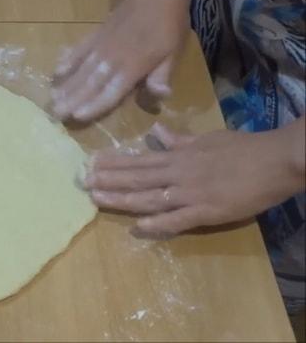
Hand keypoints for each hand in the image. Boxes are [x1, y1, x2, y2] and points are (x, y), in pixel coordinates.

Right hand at [51, 0, 189, 121]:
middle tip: (55, 114)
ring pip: (81, 70)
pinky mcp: (96, 35)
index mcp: (133, 66)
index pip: (111, 91)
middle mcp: (113, 59)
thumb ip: (162, 75)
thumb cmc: (169, 24)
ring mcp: (102, 46)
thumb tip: (159, 96)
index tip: (77, 117)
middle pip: (90, 83)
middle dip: (72, 100)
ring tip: (52, 99)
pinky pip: (79, 50)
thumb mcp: (173, 52)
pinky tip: (56, 72)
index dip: (94, 105)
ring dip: (66, 86)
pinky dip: (67, 61)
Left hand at [84, 124, 303, 235]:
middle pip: (137, 177)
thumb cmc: (243, 148)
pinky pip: (178, 219)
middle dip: (108, 180)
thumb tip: (158, 132)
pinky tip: (138, 227)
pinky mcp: (208, 211)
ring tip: (97, 199)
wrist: (276, 160)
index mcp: (179, 156)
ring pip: (150, 197)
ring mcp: (191, 193)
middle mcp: (179, 173)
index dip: (114, 162)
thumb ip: (180, 140)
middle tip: (83, 182)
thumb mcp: (207, 139)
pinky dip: (158, 224)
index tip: (91, 163)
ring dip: (122, 199)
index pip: (139, 160)